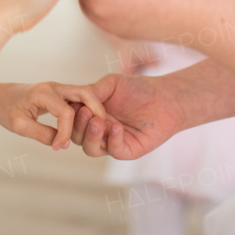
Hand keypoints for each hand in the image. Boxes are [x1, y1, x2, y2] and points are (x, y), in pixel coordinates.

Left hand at [0, 82, 107, 150]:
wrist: (0, 97)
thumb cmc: (7, 110)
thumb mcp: (19, 126)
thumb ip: (42, 134)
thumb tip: (63, 144)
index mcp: (43, 93)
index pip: (66, 113)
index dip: (66, 133)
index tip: (59, 147)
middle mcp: (55, 87)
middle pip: (85, 93)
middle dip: (96, 111)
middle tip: (101, 131)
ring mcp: (59, 89)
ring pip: (85, 95)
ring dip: (94, 110)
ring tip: (99, 129)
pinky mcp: (61, 94)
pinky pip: (79, 100)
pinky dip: (88, 111)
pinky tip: (89, 126)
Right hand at [68, 73, 185, 159]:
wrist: (166, 97)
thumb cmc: (138, 88)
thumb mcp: (111, 83)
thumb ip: (92, 91)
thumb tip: (74, 102)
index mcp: (91, 115)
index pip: (71, 120)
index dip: (69, 114)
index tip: (71, 103)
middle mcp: (98, 130)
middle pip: (77, 136)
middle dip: (78, 125)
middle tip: (85, 112)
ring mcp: (111, 142)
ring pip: (90, 148)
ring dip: (91, 136)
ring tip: (98, 121)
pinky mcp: (127, 151)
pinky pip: (114, 151)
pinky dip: (113, 140)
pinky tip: (117, 127)